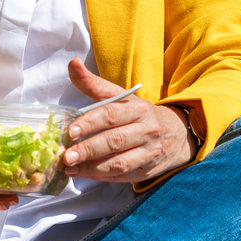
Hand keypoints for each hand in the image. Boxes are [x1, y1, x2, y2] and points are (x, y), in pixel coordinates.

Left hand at [62, 59, 193, 182]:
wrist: (174, 134)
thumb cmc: (137, 114)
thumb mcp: (120, 96)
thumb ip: (94, 84)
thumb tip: (72, 64)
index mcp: (138, 109)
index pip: (111, 114)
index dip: (90, 123)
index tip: (70, 131)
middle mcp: (146, 130)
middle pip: (114, 140)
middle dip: (88, 149)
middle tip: (66, 155)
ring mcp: (148, 153)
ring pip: (119, 163)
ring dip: (91, 167)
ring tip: (70, 167)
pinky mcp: (145, 171)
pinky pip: (121, 176)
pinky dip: (100, 176)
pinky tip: (82, 173)